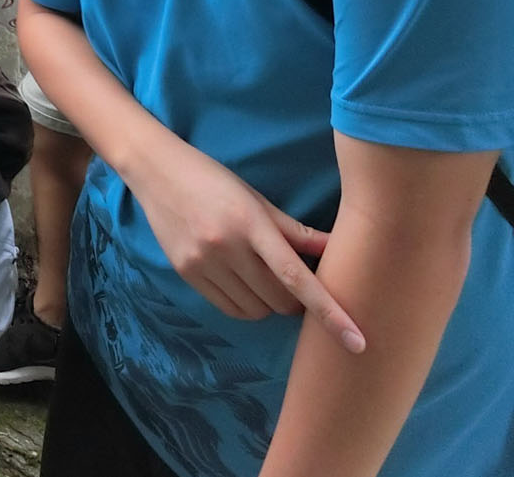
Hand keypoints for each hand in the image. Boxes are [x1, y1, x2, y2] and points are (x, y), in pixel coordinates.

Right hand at [128, 134, 365, 352]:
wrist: (156, 171)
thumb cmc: (214, 180)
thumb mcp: (257, 200)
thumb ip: (296, 232)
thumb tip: (338, 250)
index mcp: (249, 223)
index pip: (297, 277)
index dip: (330, 312)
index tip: (357, 342)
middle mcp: (225, 247)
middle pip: (279, 300)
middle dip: (296, 301)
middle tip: (293, 282)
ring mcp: (202, 263)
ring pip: (257, 310)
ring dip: (271, 304)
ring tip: (263, 278)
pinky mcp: (186, 274)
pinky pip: (231, 309)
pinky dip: (247, 306)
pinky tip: (243, 284)